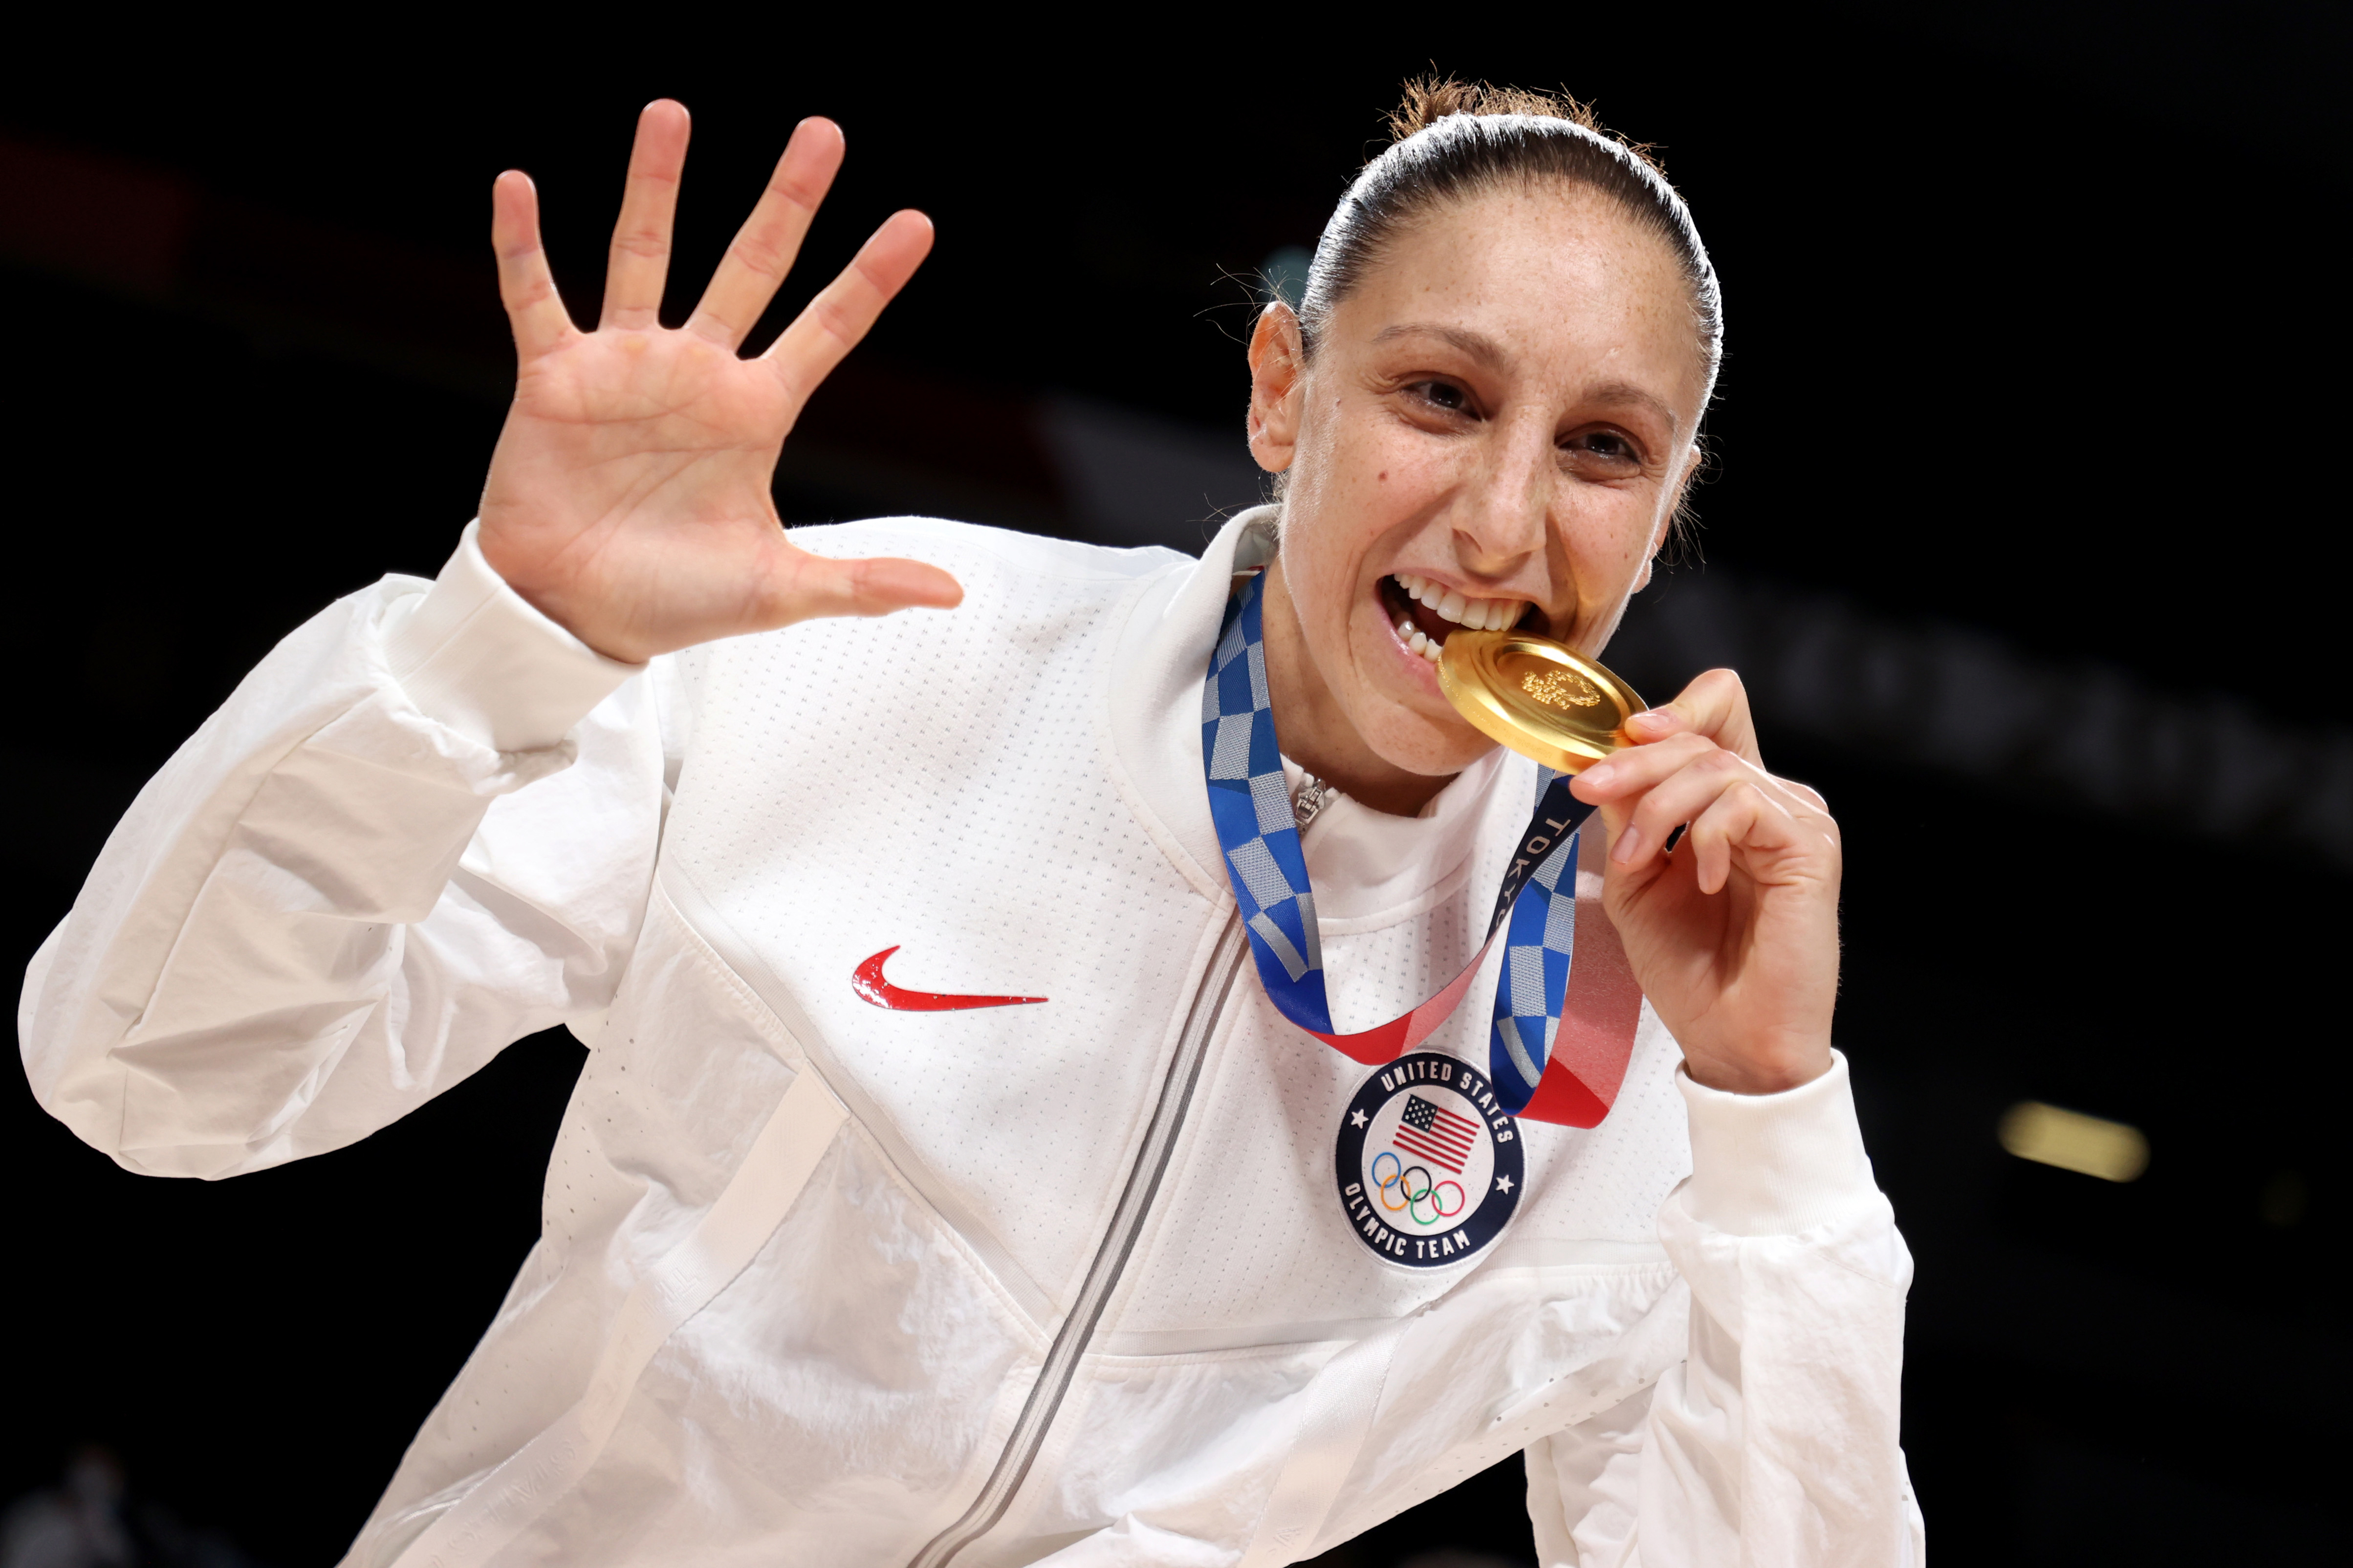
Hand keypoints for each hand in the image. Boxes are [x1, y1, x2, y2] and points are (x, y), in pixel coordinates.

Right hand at [475, 101, 961, 661]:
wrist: (574, 615)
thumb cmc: (674, 601)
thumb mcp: (777, 590)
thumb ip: (862, 584)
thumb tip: (952, 593)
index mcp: (755, 413)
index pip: (828, 329)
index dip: (870, 279)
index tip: (917, 222)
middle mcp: (697, 373)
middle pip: (751, 266)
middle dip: (787, 202)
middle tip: (825, 131)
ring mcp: (625, 366)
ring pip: (645, 256)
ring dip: (655, 187)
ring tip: (672, 112)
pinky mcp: (555, 378)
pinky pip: (536, 297)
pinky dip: (522, 246)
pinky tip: (516, 186)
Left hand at [1569, 670, 1840, 1094]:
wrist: (1731, 1039)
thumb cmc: (1689, 971)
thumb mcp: (1636, 883)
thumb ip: (1628, 819)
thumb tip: (1607, 759)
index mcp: (1729, 805)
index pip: (1720, 716)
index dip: (1675, 708)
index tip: (1620, 736)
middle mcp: (1768, 803)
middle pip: (1704, 736)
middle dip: (1635, 759)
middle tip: (1587, 788)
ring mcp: (1794, 821)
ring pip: (1716, 766)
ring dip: (1658, 806)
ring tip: (1635, 861)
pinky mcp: (1811, 847)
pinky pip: (1746, 802)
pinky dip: (1706, 835)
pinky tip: (1700, 880)